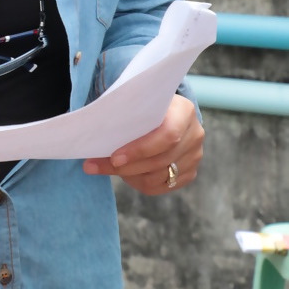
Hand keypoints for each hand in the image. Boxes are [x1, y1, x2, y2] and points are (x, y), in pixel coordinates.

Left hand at [82, 93, 203, 195]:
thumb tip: (93, 135)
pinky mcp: (189, 172)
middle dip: (126, 167)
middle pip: (160, 160)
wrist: (166, 111)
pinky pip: (162, 187)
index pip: (167, 135)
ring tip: (107, 167)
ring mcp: (194, 156)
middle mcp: (194, 134)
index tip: (114, 157)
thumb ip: (125, 114)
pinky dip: (139, 183)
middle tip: (95, 166)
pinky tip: (125, 174)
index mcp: (184, 111)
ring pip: (159, 177)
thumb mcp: (138, 101)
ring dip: (129, 176)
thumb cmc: (145, 105)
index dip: (140, 150)